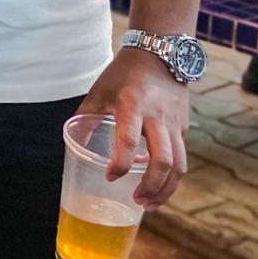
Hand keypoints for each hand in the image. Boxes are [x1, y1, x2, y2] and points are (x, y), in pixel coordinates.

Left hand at [79, 50, 188, 208]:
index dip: (120, 162)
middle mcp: (157, 117)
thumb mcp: (100, 91)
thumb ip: (86, 116)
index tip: (110, 177)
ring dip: (166, 189)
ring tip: (150, 205)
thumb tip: (73, 141)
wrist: (161, 53)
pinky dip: (172, 177)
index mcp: (132, 105)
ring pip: (179, 164)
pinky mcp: (184, 128)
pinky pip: (182, 158)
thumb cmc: (123, 74)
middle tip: (136, 201)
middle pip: (163, 160)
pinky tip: (159, 189)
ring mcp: (174, 123)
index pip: (129, 139)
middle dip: (151, 186)